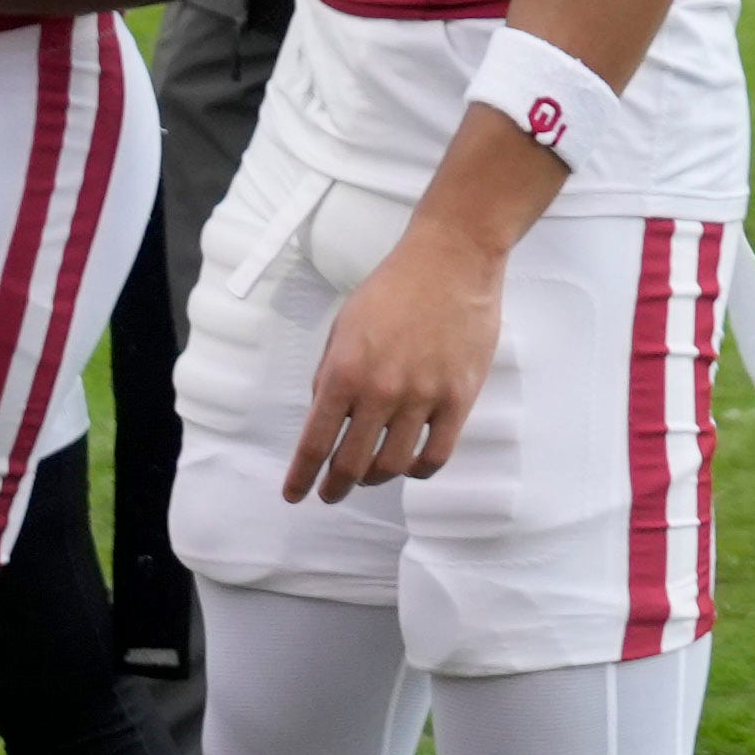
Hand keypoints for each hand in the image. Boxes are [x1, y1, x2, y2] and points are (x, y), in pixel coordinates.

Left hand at [289, 226, 499, 502]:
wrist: (451, 260)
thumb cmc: (394, 288)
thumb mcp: (344, 328)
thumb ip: (331, 376)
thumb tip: (327, 418)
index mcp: (345, 371)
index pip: (316, 442)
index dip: (302, 477)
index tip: (295, 494)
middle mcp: (381, 390)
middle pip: (351, 464)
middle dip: (335, 487)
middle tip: (330, 493)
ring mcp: (423, 396)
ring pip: (393, 465)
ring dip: (376, 478)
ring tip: (372, 475)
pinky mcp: (459, 397)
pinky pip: (436, 454)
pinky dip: (418, 469)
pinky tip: (410, 464)